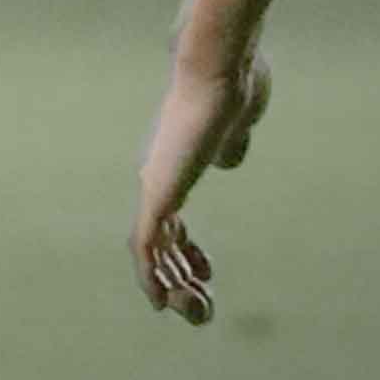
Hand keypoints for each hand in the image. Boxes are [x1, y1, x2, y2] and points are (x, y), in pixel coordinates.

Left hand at [131, 46, 272, 323]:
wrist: (221, 66)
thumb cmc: (234, 84)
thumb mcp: (236, 124)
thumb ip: (230, 144)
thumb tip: (226, 160)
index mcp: (173, 163)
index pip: (169, 219)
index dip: (185, 251)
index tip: (207, 273)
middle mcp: (156, 175)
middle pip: (156, 240)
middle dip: (177, 277)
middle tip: (202, 308)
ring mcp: (153, 182)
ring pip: (148, 250)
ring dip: (170, 285)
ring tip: (197, 313)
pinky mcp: (156, 190)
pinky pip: (143, 244)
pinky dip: (150, 274)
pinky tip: (162, 301)